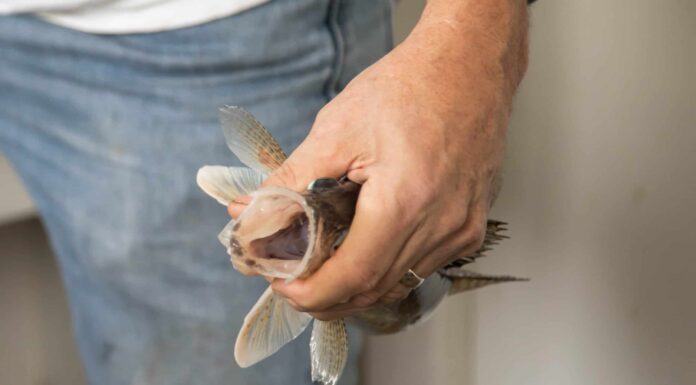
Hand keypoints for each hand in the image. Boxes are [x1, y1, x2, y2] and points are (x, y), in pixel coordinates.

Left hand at [229, 0, 528, 319]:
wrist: (468, 64)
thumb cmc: (408, 87)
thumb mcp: (337, 128)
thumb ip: (292, 179)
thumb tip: (251, 213)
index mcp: (406, 200)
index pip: (354, 275)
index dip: (312, 292)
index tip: (281, 286)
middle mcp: (442, 224)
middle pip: (376, 289)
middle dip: (328, 296)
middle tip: (292, 280)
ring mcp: (462, 228)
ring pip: (400, 283)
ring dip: (357, 286)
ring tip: (322, 266)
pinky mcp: (471, 225)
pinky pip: (422, 266)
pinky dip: (387, 269)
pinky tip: (364, 250)